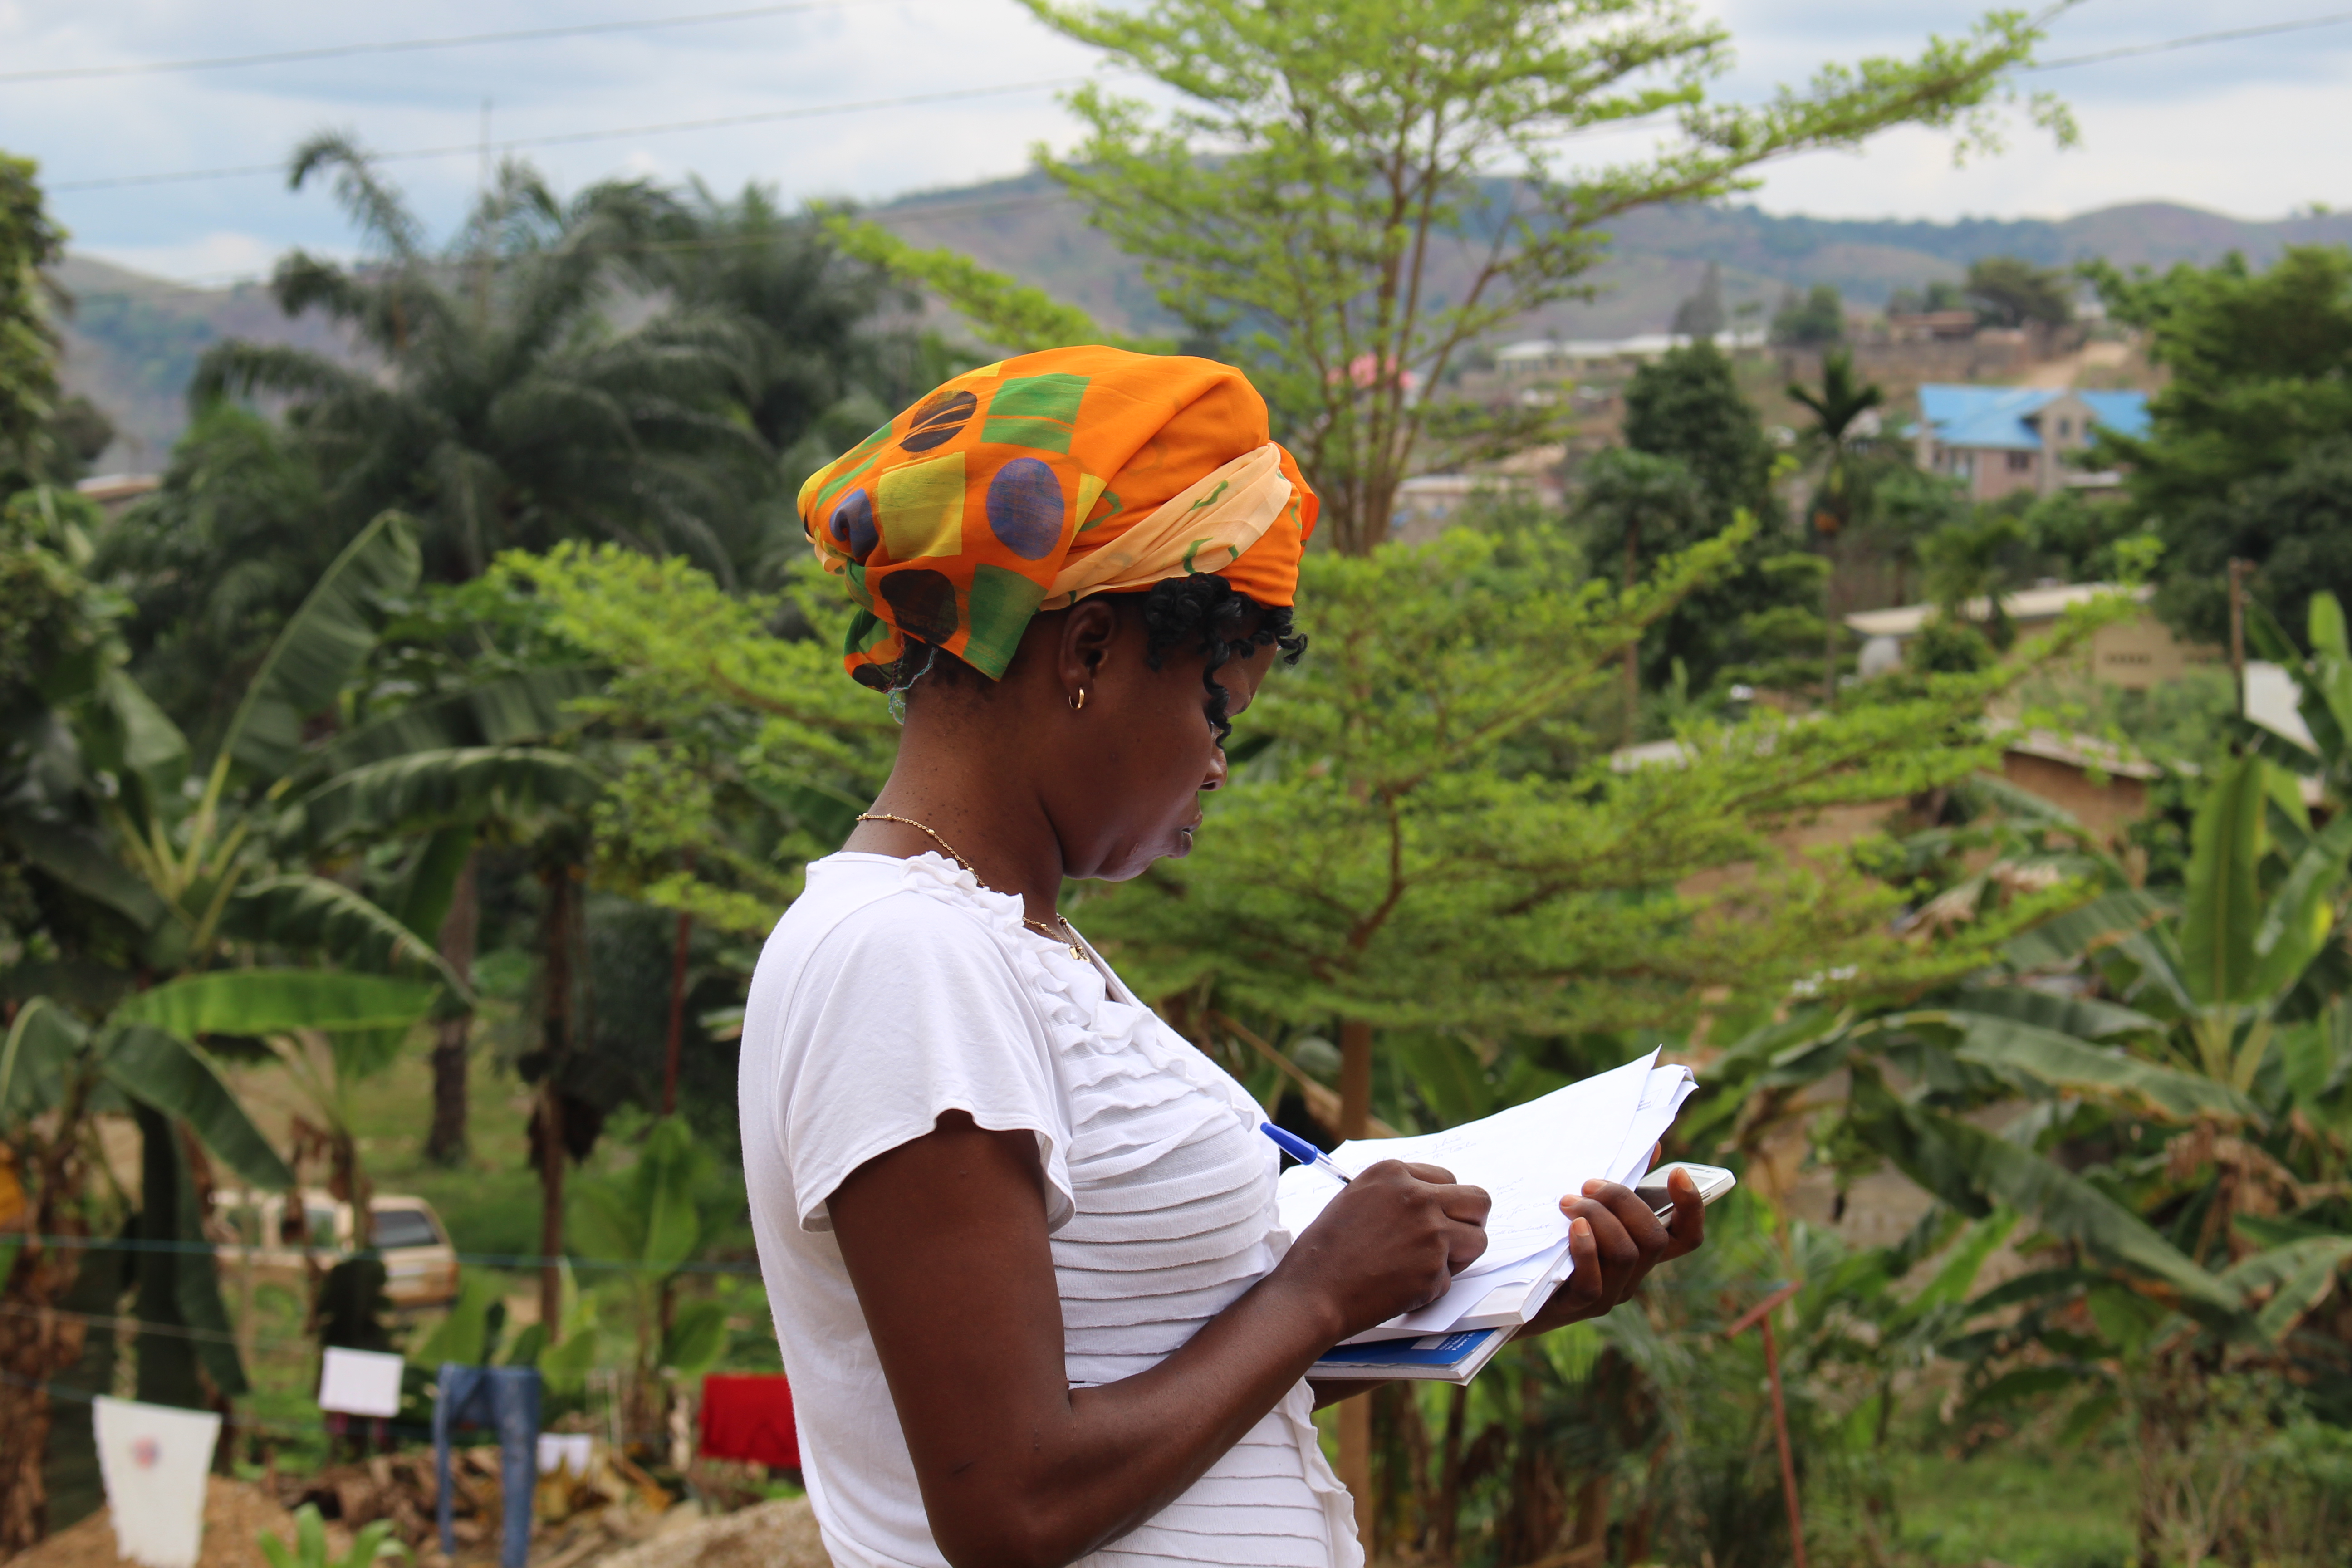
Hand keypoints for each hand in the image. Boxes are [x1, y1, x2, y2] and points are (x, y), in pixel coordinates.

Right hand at [1277, 1160, 1490, 1339]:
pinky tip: (1401, 1286)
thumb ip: (1394, 1194)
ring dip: (1459, 1255)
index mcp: (1392, 1173)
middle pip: (1478, 1201)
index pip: (1447, 1179)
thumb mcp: (1355, 1200)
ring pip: (1478, 1240)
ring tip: (1426, 1265)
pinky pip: (1451, 1278)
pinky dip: (1432, 1286)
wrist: (1313, 1293)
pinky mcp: (1434, 1270)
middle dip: (1471, 1221)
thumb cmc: (1324, 1250)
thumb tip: (1429, 1201)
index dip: (1443, 1202)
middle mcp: (1417, 1197)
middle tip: (1456, 1238)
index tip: (1435, 1217)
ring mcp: (1430, 1234)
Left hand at [1517, 1166, 1705, 1336]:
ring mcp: (1609, 1294)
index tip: (1677, 1172)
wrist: (1508, 1287)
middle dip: (1624, 1201)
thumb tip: (1654, 1146)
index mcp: (1639, 1250)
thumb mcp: (1587, 1207)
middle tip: (1588, 1185)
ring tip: (1568, 1202)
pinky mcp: (1578, 1307)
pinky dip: (1586, 1249)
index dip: (1692, 1207)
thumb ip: (1619, 1184)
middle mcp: (1632, 1275)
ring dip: (1599, 1218)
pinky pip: (1594, 1281)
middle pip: (1655, 1239)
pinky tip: (1572, 1228)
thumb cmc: (1552, 1239)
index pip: (1685, 1237)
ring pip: (1627, 1254)